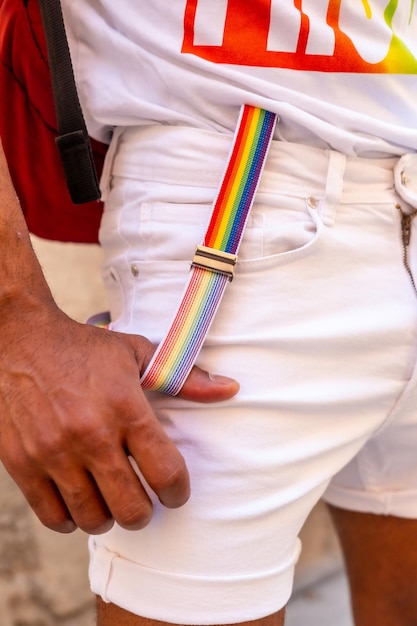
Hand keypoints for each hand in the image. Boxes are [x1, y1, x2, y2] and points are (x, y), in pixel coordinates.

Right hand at [0, 305, 238, 534]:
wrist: (20, 339)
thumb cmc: (85, 349)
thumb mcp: (138, 354)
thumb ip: (185, 378)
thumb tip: (231, 389)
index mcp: (125, 407)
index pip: (166, 473)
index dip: (178, 491)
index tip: (175, 490)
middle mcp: (90, 435)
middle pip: (133, 508)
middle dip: (146, 511)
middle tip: (143, 499)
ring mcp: (53, 452)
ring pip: (93, 518)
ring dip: (109, 516)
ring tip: (111, 500)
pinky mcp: (22, 463)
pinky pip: (52, 517)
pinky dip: (71, 520)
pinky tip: (79, 502)